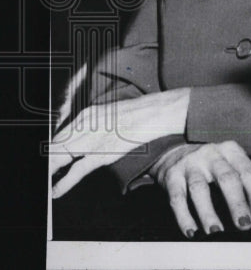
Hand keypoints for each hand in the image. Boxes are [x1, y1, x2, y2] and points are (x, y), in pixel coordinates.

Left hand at [49, 88, 190, 196]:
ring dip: (49, 172)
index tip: (49, 164)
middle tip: (41, 177)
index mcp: (85, 115)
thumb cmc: (138, 115)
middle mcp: (84, 125)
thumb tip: (80, 145)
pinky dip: (64, 182)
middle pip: (55, 147)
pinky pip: (78, 169)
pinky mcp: (103, 151)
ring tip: (43, 185)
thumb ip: (93, 128)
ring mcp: (92, 138)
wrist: (156, 111)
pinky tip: (56, 191)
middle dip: (47, 163)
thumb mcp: (109, 117)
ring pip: (59, 158)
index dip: (50, 153)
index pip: (58, 137)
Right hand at [150, 141, 250, 236]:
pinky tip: (192, 231)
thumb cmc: (209, 162)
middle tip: (244, 223)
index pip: (247, 171)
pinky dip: (184, 217)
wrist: (173, 152)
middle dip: (237, 203)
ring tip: (216, 231)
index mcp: (231, 150)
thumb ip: (246, 176)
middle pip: (226, 178)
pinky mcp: (171, 177)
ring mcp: (190, 164)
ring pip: (199, 189)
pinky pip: (177, 198)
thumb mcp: (230, 161)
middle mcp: (212, 154)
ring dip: (208, 212)